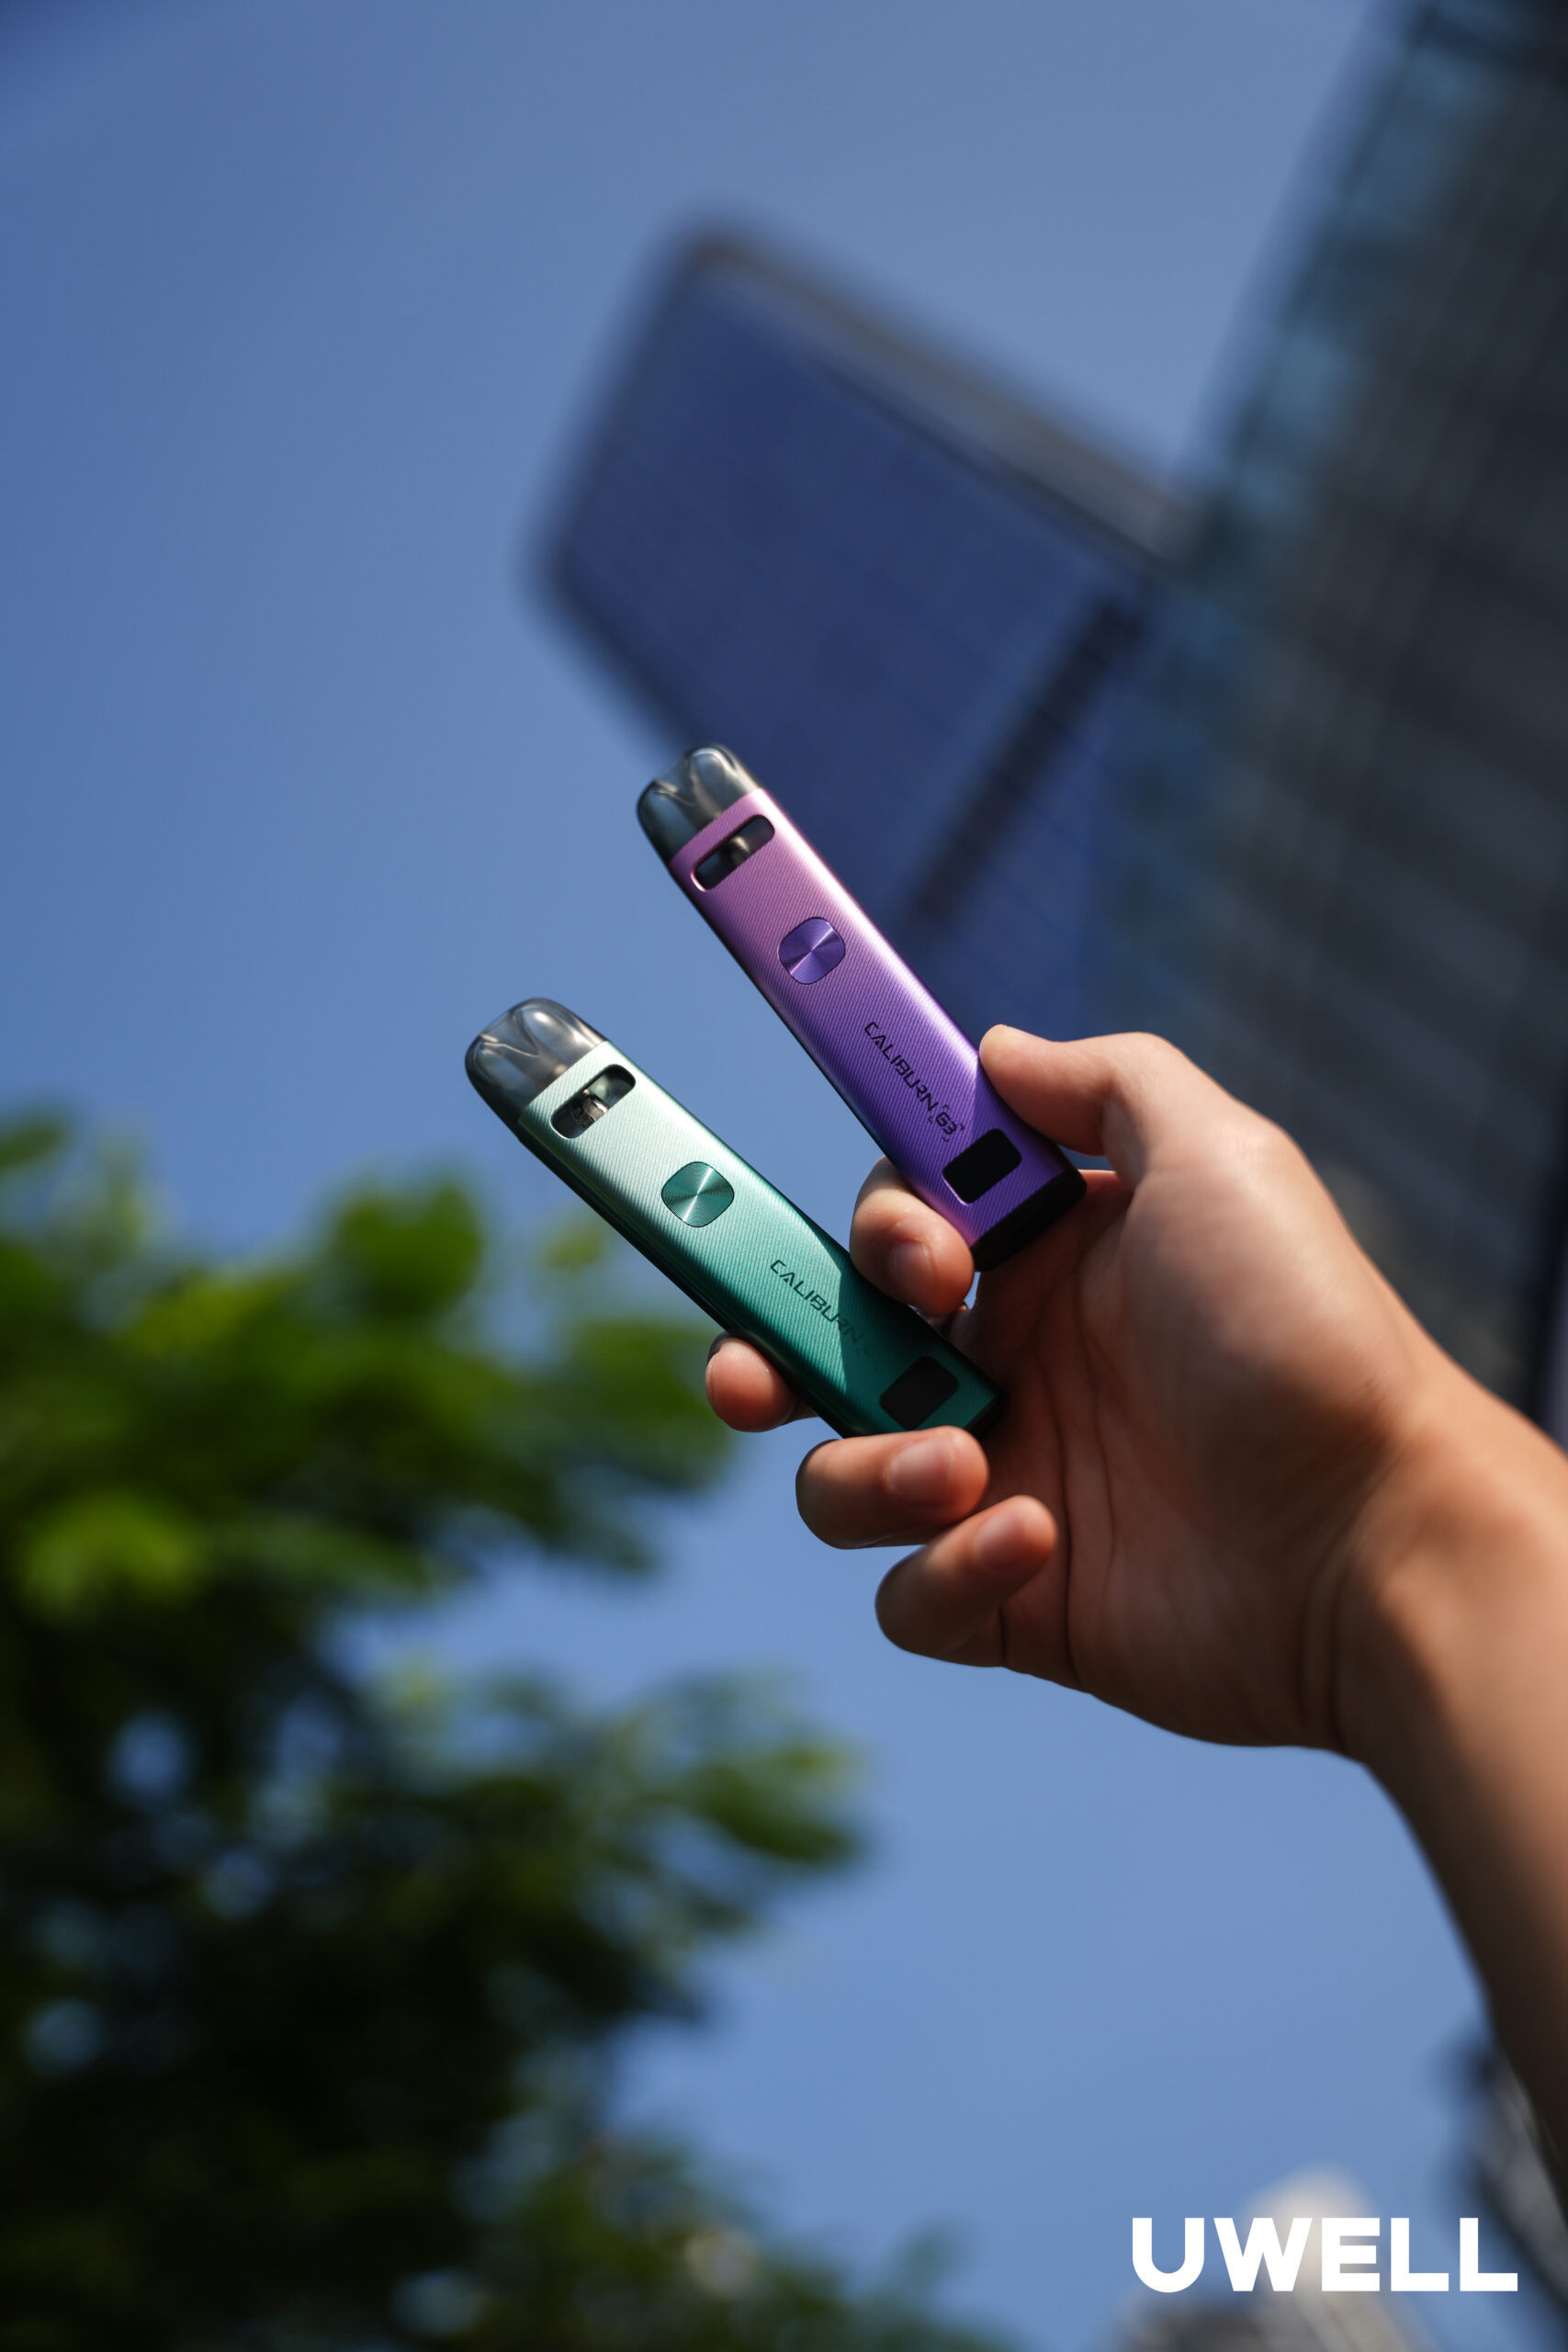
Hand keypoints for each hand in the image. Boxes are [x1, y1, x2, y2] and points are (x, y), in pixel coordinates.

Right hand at [708, 1028, 1455, 1750]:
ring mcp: (1005, 1489)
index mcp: (1044, 1266)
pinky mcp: (1015, 1605)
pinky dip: (943, 1572)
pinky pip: (907, 1598)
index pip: (895, 1229)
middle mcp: (1012, 1370)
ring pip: (840, 1480)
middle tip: (749, 1376)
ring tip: (966, 1468)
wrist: (1373, 1537)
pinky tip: (1036, 1544)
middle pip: (829, 1357)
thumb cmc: (1300, 1333)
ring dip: (867, 1470)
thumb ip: (1100, 1083)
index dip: (873, 1230)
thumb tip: (992, 1048)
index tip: (915, 1255)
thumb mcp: (1217, 1156)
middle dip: (764, 1357)